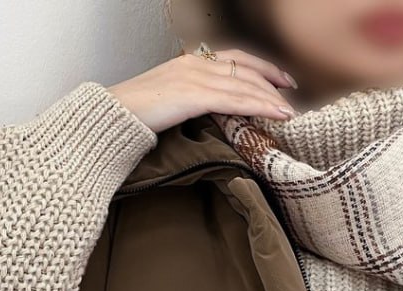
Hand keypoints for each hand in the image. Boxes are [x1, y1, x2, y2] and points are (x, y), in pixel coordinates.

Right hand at [108, 47, 298, 133]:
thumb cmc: (134, 116)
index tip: (280, 81)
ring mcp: (194, 77)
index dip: (260, 68)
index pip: (233, 60)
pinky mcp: (193, 95)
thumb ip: (189, 103)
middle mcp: (194, 64)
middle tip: (291, 96)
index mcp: (188, 63)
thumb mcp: (166, 103)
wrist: (111, 116)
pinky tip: (276, 114)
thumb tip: (209, 118)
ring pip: (243, 84)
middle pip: (243, 69)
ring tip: (290, 111)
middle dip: (271, 82)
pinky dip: (260, 106)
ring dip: (270, 98)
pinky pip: (235, 100)